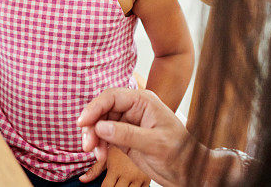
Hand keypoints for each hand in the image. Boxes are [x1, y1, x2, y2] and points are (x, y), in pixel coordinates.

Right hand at [78, 88, 194, 186]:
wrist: (188, 172)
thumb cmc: (179, 153)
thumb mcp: (155, 143)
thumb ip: (127, 134)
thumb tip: (101, 127)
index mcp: (143, 101)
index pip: (112, 97)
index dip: (94, 108)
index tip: (82, 123)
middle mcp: (134, 108)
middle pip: (103, 110)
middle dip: (92, 126)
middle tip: (87, 146)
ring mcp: (128, 122)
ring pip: (101, 123)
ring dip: (94, 138)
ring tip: (97, 155)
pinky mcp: (125, 137)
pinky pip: (105, 136)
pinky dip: (99, 145)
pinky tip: (100, 156)